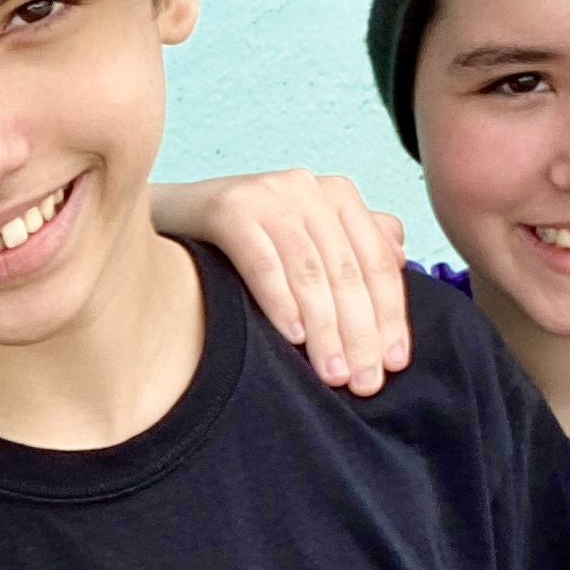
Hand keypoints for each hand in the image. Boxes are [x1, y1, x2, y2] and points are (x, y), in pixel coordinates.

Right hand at [150, 170, 412, 393]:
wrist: (167, 218)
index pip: (377, 262)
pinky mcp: (228, 207)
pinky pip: (263, 262)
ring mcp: (267, 194)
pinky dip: (281, 302)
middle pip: (347, 271)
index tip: (395, 364)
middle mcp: (307, 187)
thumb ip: (352, 240)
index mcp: (337, 194)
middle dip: (360, 333)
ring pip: (310, 272)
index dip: (391, 316)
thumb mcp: (303, 234)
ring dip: (325, 329)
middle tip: (365, 382)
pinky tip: (294, 339)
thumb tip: (401, 254)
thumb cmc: (241, 238)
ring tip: (333, 374)